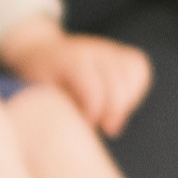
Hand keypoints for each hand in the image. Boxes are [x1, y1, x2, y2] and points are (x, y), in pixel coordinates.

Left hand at [0, 22, 150, 134]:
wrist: (39, 53)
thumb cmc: (39, 82)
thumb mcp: (39, 95)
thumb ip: (61, 109)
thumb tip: (84, 129)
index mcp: (69, 59)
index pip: (92, 87)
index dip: (93, 111)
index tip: (88, 126)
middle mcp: (91, 48)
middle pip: (117, 82)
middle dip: (114, 111)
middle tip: (106, 129)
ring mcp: (108, 47)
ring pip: (133, 72)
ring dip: (127, 100)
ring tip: (111, 115)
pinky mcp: (121, 51)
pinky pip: (139, 69)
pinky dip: (134, 88)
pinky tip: (120, 102)